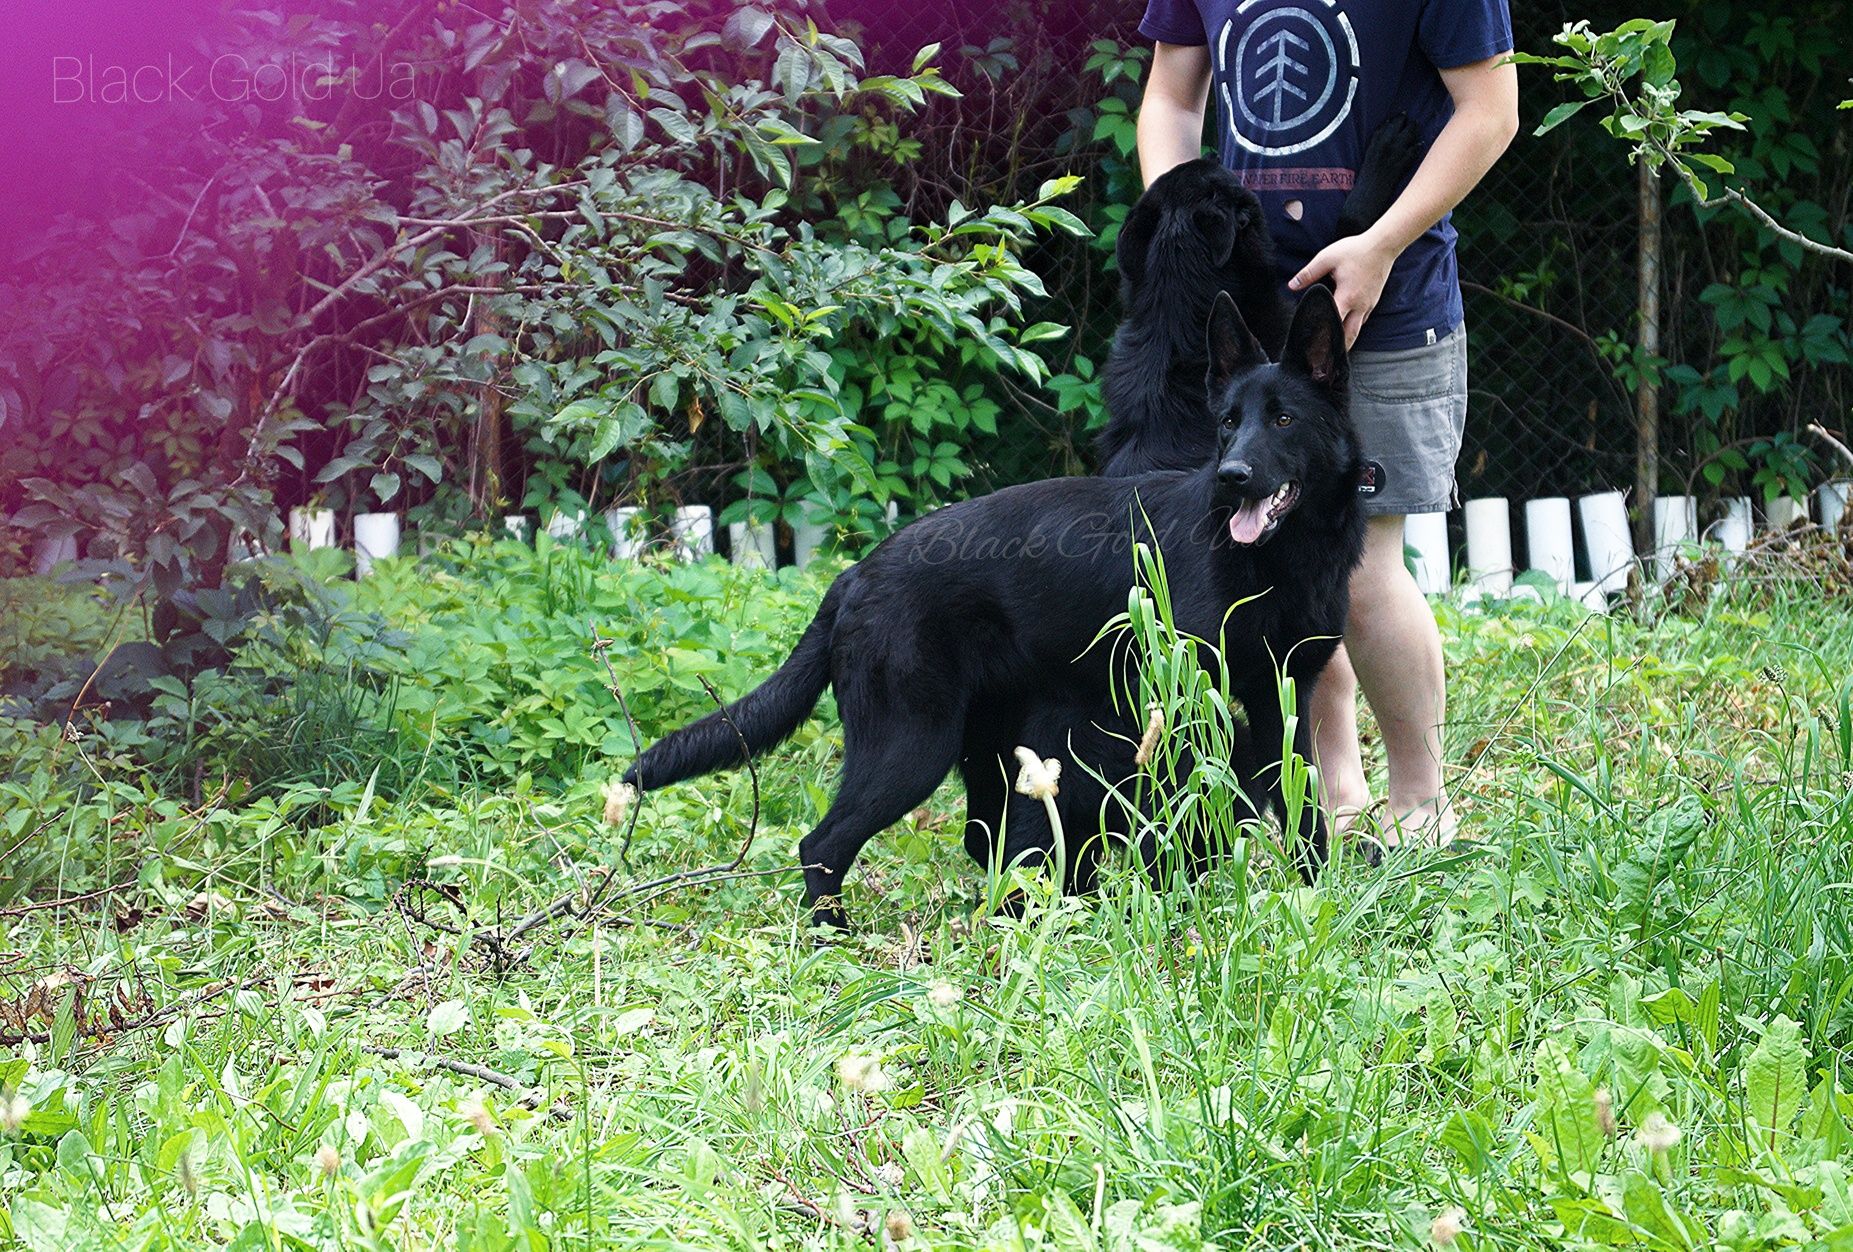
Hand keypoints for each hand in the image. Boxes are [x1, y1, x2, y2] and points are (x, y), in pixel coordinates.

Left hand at [1287, 231, 1399, 347]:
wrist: (1383, 245)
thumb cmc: (1355, 250)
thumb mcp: (1327, 258)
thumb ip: (1308, 273)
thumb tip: (1292, 286)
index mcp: (1346, 297)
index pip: (1333, 324)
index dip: (1323, 338)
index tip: (1315, 351)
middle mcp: (1359, 306)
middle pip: (1349, 336)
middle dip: (1338, 350)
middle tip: (1326, 361)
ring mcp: (1368, 305)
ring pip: (1357, 330)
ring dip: (1346, 340)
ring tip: (1334, 351)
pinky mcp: (1373, 301)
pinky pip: (1362, 320)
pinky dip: (1354, 328)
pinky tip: (1346, 331)